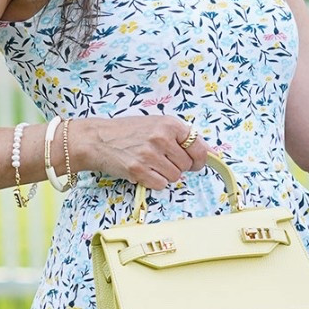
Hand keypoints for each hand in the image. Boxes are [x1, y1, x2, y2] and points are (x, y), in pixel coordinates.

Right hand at [75, 113, 210, 188]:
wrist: (98, 139)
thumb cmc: (127, 132)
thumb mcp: (156, 124)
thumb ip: (181, 137)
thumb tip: (210, 152)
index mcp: (169, 124)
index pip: (198, 147)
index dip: (200, 159)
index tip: (196, 163)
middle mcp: (161, 138)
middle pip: (186, 165)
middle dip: (178, 166)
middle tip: (163, 161)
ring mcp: (150, 155)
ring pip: (175, 177)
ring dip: (165, 174)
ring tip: (151, 164)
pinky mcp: (139, 170)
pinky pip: (160, 184)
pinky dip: (154, 181)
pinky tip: (144, 171)